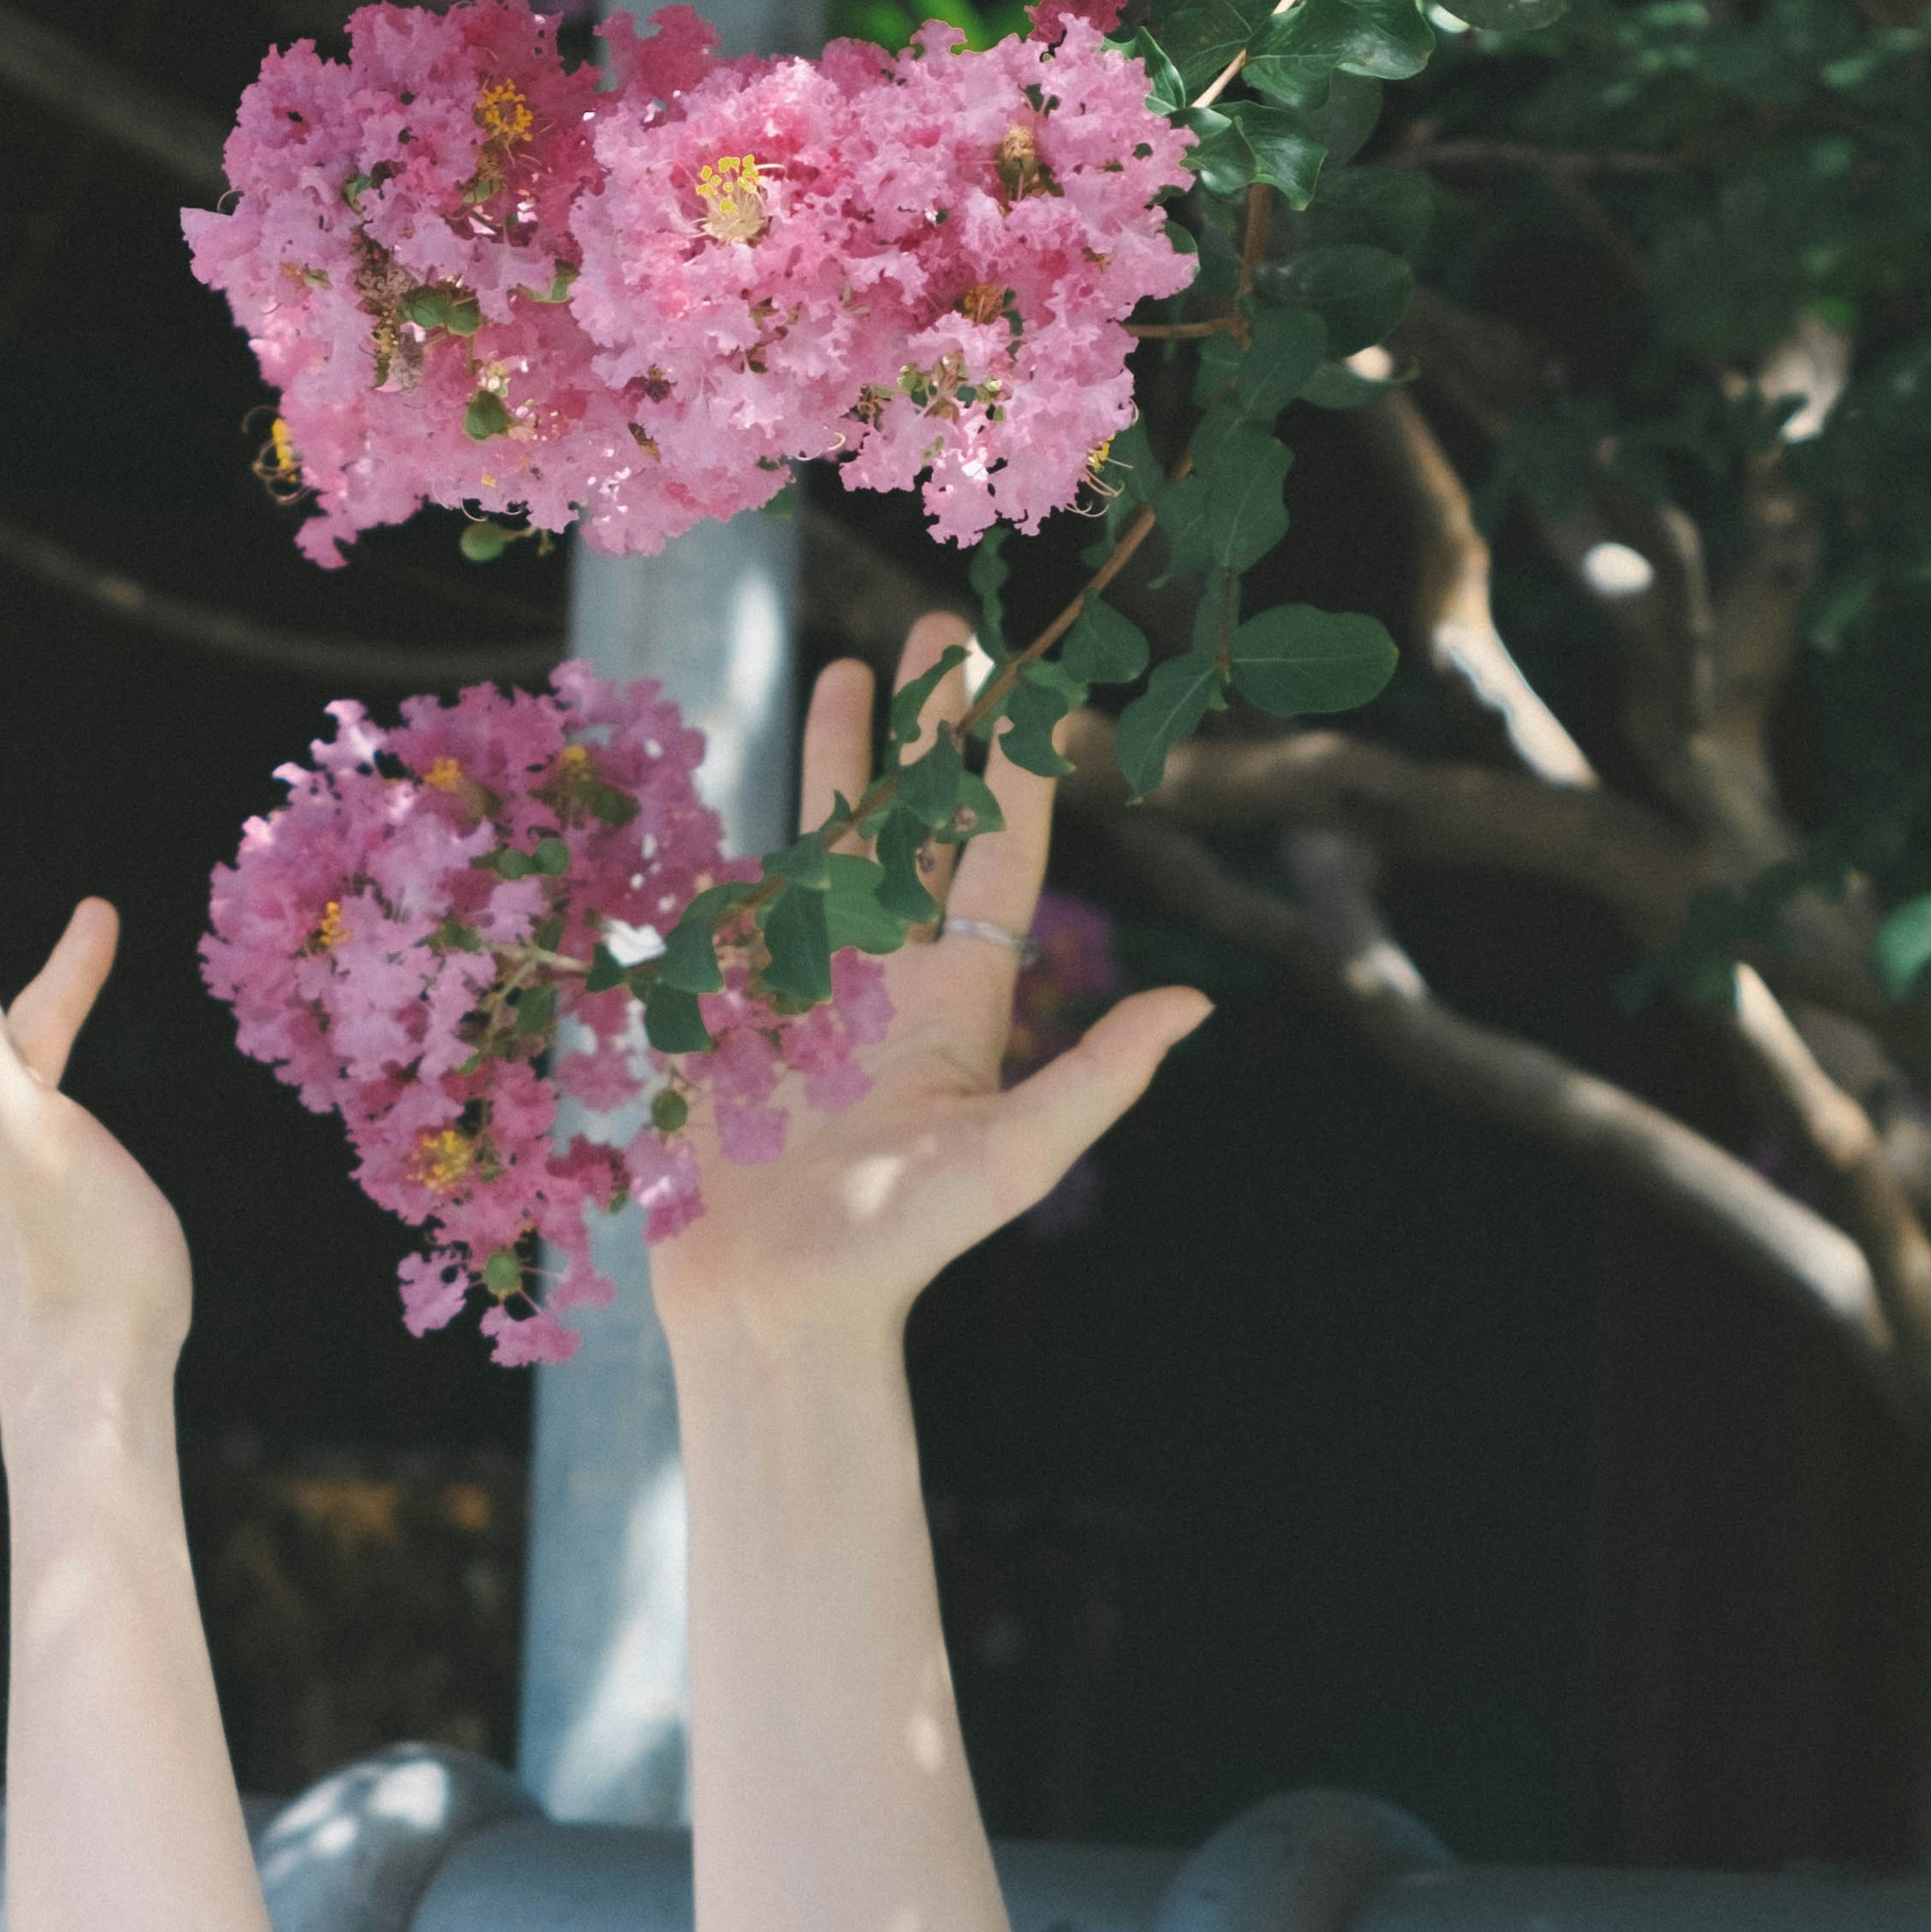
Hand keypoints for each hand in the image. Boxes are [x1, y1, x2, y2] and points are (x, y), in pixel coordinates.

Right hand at [648, 609, 1207, 1354]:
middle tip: (944, 627)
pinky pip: (744, 899)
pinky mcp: (733, 1007)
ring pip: (831, 840)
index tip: (1033, 680)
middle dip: (932, 727)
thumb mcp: (1012, 1158)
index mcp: (960, 997)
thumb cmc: (898, 1244)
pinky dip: (749, 831)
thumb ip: (1097, 1077)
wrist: (776, 1304)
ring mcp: (809, 984)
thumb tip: (1197, 1006)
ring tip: (854, 665)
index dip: (1014, 766)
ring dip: (844, 755)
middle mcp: (890, 975)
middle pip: (918, 822)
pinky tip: (751, 771)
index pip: (995, 854)